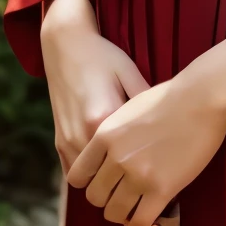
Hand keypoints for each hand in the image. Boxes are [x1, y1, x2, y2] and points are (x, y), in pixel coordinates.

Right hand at [40, 0, 147, 174]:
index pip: (127, 158)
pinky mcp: (58, 141)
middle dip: (124, 182)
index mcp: (103, 118)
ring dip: (104, 181)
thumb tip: (167, 125)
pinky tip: (105, 169)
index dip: (145, 166)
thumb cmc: (102, 56)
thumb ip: (145, 101)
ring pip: (87, 180)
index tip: (161, 169)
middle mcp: (82, 134)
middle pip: (106, 176)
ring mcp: (68, 140)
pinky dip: (88, 177)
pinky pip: (72, 173)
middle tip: (145, 181)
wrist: (66, 44)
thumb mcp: (129, 72)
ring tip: (125, 178)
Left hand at [66, 73, 225, 225]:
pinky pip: (142, 222)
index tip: (104, 183)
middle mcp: (116, 158)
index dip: (89, 183)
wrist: (201, 98)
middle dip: (109, 200)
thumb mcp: (129, 108)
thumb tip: (110, 152)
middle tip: (126, 195)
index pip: (78, 175)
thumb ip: (115, 132)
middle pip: (95, 198)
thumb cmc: (171, 97)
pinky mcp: (162, 189)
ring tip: (141, 209)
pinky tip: (158, 223)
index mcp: (105, 135)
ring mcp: (138, 175)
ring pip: (116, 214)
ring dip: (127, 215)